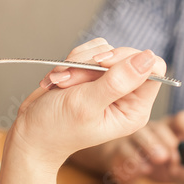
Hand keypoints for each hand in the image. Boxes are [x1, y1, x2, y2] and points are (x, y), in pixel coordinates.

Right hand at [8, 38, 165, 168]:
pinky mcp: (93, 75)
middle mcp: (126, 96)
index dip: (128, 59)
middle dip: (94, 63)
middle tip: (71, 80)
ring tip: (62, 83)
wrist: (30, 132)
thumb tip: (148, 58)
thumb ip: (118, 81)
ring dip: (78, 62)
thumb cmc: (57, 127)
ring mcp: (109, 84)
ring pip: (104, 51)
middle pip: (127, 55)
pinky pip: (90, 51)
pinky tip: (60, 79)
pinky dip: (72, 60)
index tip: (101, 64)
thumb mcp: (88, 104)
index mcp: (134, 109)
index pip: (153, 68)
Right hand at [101, 110, 183, 183]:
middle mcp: (152, 129)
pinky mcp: (118, 150)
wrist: (125, 165)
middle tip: (178, 158)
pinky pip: (124, 151)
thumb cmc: (156, 162)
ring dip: (151, 146)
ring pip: (141, 135)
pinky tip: (142, 169)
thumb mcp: (177, 163)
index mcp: (171, 128)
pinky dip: (133, 160)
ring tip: (160, 159)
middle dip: (171, 142)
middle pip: (161, 128)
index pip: (183, 120)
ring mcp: (133, 137)